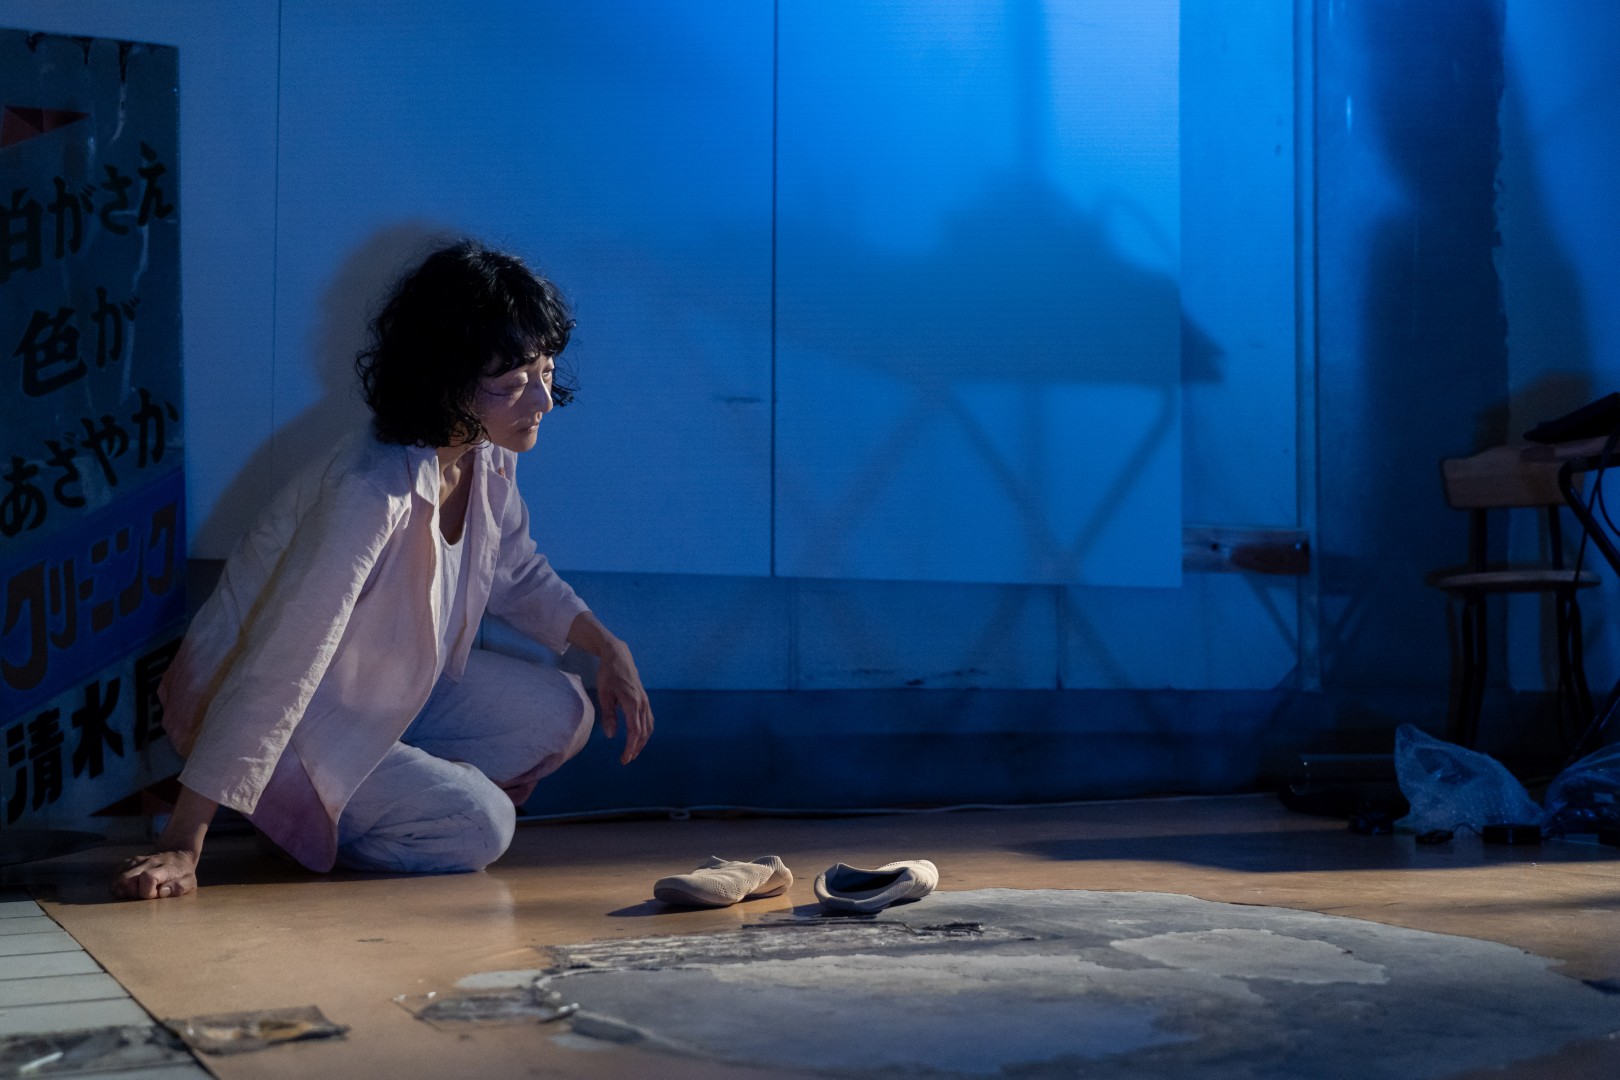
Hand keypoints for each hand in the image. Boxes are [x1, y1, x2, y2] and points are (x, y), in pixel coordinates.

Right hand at [111, 848, 197, 899]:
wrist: (178, 853)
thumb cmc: (183, 873)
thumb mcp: (189, 882)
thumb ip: (178, 887)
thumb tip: (161, 892)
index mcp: (164, 869)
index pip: (148, 878)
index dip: (147, 892)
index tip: (153, 896)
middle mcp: (149, 863)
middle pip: (127, 878)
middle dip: (130, 893)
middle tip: (139, 897)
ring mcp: (138, 861)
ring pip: (119, 876)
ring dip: (122, 889)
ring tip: (132, 894)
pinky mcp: (130, 862)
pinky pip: (117, 873)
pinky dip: (117, 883)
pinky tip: (126, 889)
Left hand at [595, 638, 653, 763]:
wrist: (619, 656)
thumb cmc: (608, 674)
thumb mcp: (604, 694)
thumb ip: (608, 715)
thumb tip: (612, 736)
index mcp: (632, 702)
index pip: (635, 731)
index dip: (630, 748)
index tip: (625, 759)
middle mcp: (642, 703)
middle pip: (644, 732)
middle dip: (636, 748)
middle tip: (626, 760)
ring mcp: (645, 701)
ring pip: (649, 727)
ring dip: (642, 742)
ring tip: (633, 752)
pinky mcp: (645, 699)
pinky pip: (649, 720)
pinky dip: (645, 732)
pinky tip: (638, 737)